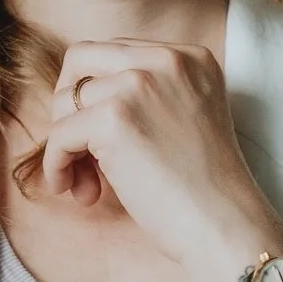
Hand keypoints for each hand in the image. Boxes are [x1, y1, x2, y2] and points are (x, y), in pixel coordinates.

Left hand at [37, 37, 282, 281]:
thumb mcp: (183, 120)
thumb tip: (74, 98)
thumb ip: (146, 97)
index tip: (102, 140)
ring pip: (66, 100)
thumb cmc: (205, 191)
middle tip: (79, 153)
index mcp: (188, 56)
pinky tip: (73, 190)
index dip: (97, 96)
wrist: (227, 228)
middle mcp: (165, 59)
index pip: (114, 53)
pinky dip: (56, 165)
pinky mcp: (114, 118)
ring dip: (66, 144)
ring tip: (86, 185)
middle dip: (69, 106)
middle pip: (80, 60)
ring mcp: (139, 84)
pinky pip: (58, 135)